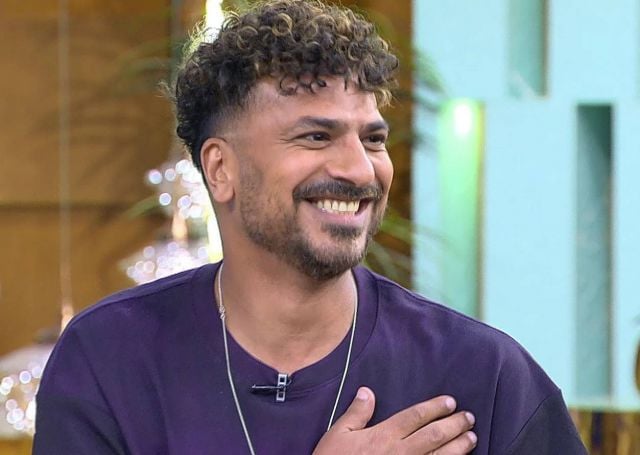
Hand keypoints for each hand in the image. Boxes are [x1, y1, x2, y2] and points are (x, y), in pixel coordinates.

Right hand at [313, 387, 476, 453]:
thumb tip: (367, 391)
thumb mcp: (338, 434)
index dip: (435, 408)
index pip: (416, 416)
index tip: (451, 402)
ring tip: (472, 438)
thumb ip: (356, 413)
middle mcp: (401, 452)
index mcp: (385, 435)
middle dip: (454, 425)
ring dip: (459, 447)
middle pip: (434, 435)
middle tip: (469, 417)